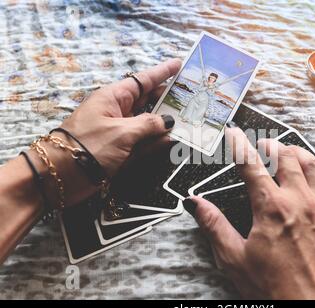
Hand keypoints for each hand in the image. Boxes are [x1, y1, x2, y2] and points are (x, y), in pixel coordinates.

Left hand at [32, 59, 180, 205]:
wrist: (61, 175)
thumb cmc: (88, 145)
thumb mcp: (121, 132)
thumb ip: (149, 125)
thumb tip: (168, 122)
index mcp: (114, 98)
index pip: (143, 80)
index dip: (162, 72)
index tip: (179, 64)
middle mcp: (119, 112)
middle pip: (149, 101)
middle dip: (169, 100)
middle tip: (192, 98)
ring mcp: (121, 132)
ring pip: (150, 124)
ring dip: (167, 124)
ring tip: (191, 121)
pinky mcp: (122, 151)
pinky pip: (145, 143)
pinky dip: (158, 143)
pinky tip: (174, 141)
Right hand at [185, 128, 314, 298]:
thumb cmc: (278, 290)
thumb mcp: (236, 260)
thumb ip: (214, 226)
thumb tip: (196, 204)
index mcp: (271, 208)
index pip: (251, 165)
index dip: (240, 145)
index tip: (235, 133)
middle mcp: (300, 200)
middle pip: (286, 157)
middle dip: (271, 145)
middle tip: (263, 144)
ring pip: (313, 165)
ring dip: (298, 152)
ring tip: (289, 150)